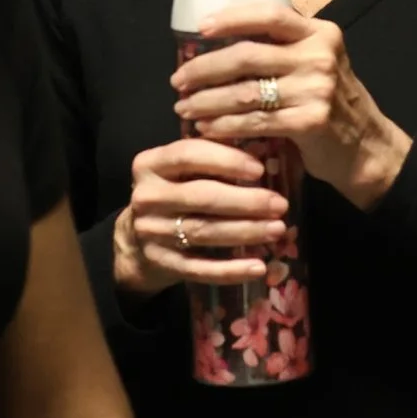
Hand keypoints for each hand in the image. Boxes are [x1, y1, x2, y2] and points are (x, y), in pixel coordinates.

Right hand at [114, 139, 291, 300]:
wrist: (137, 237)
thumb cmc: (175, 192)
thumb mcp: (183, 169)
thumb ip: (213, 155)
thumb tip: (262, 147)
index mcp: (150, 164)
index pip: (188, 155)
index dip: (226, 160)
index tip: (259, 169)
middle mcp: (146, 197)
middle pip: (201, 197)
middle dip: (245, 201)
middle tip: (280, 205)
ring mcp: (150, 232)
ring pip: (203, 231)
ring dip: (244, 232)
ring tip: (277, 229)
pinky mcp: (161, 263)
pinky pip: (199, 269)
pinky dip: (230, 270)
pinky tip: (258, 267)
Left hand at [174, 4, 412, 208]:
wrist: (366, 147)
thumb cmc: (332, 104)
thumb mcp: (316, 64)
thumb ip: (281, 49)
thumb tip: (219, 43)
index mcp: (320, 33)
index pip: (269, 14)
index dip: (232, 19)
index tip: (201, 28)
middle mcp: (320, 56)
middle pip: (247, 55)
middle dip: (204, 68)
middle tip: (178, 81)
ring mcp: (317, 89)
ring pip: (245, 91)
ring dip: (207, 101)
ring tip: (185, 107)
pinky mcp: (311, 121)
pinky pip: (255, 121)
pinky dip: (225, 125)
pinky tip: (207, 128)